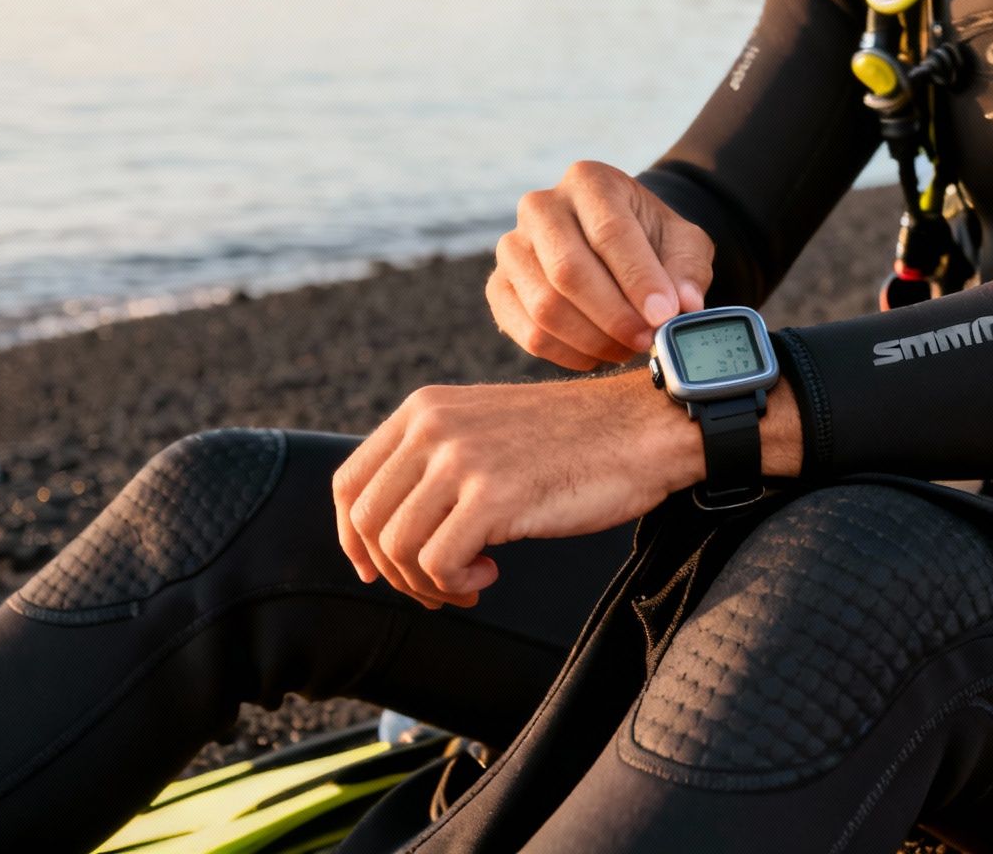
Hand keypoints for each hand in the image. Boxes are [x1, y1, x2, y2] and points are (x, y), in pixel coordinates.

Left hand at [331, 376, 701, 607]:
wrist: (644, 428)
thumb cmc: (576, 440)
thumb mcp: (487, 430)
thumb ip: (436, 461)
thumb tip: (388, 529)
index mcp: (424, 408)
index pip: (348, 483)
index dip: (352, 538)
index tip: (376, 569)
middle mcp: (432, 426)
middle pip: (367, 522)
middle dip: (395, 571)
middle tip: (439, 586)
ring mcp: (461, 458)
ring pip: (398, 548)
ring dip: (429, 583)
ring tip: (471, 581)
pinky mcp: (493, 495)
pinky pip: (438, 563)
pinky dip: (457, 584)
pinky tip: (492, 573)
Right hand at [487, 161, 714, 369]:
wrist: (614, 244)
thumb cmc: (650, 241)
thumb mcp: (683, 243)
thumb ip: (687, 270)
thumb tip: (686, 305)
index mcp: (589, 181)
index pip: (609, 231)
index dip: (638, 279)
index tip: (665, 315)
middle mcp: (541, 206)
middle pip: (568, 270)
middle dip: (614, 316)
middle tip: (648, 340)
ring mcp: (512, 246)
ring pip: (545, 306)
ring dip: (593, 340)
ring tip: (628, 348)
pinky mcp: (499, 286)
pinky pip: (527, 331)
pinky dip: (568, 353)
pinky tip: (599, 354)